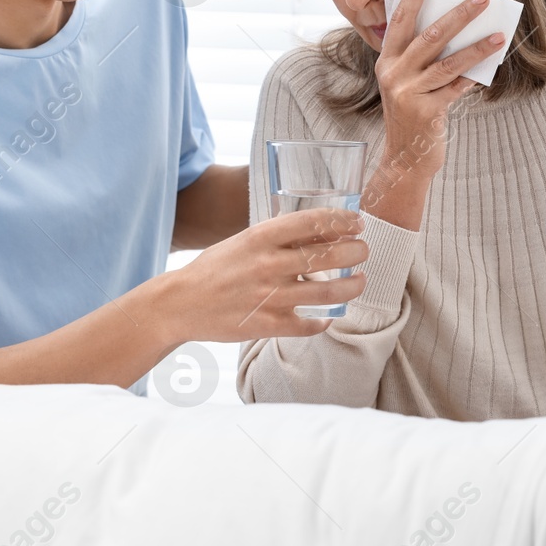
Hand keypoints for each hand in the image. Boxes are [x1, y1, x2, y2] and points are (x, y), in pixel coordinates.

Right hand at [165, 207, 367, 340]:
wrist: (181, 303)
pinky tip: (330, 316)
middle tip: (364, 250)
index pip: (312, 222)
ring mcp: (269, 297)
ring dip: (352, 286)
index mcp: (260, 238)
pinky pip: (309, 325)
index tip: (357, 222)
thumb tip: (318, 230)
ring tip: (360, 280)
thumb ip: (276, 237)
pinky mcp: (267, 325)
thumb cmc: (215, 268)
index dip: (341, 220)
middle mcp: (267, 265)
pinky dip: (324, 321)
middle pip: (327, 256)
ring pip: (327, 293)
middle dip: (355, 251)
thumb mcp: (243, 242)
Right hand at [375, 0, 505, 178]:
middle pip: (429, 35)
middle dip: (458, 14)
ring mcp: (408, 93)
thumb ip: (422, 59)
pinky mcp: (426, 112)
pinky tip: (491, 66)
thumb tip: (458, 29)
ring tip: (498, 34)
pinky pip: (456, 87)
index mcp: (386, 61)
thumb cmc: (413, 115)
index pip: (400, 19)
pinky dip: (474, 75)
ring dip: (476, 46)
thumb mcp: (407, 83)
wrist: (405, 159)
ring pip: (447, 62)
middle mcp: (393, 74)